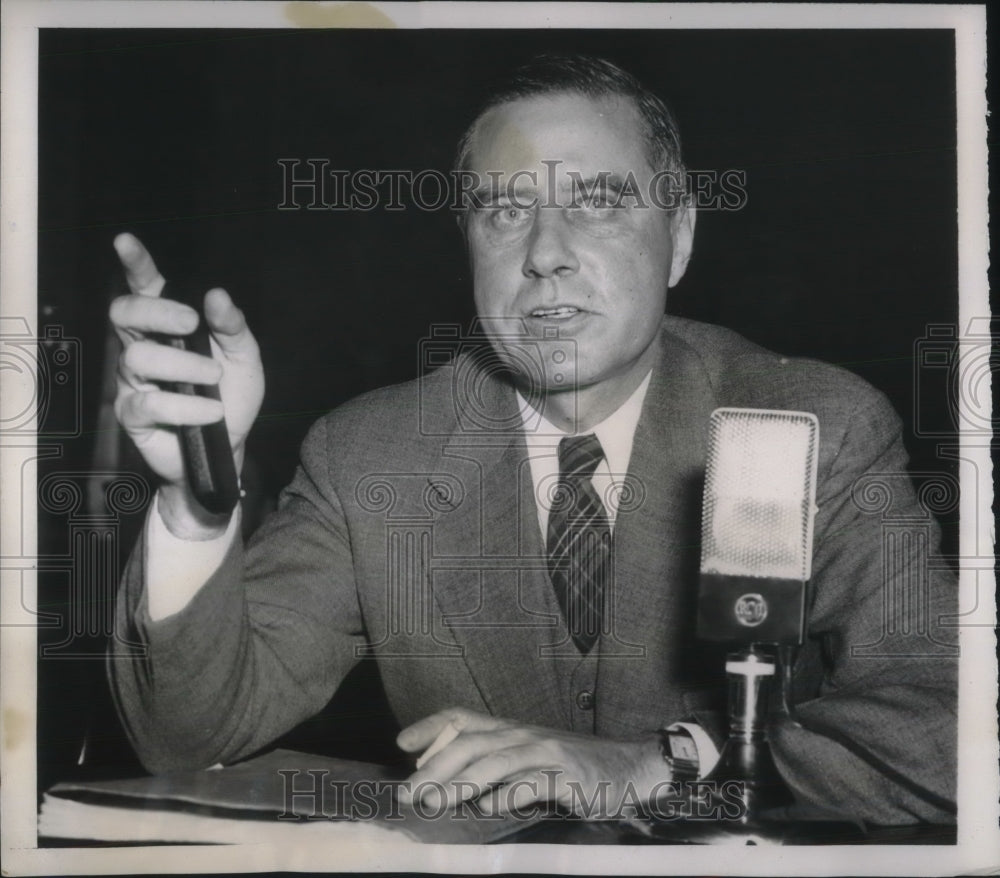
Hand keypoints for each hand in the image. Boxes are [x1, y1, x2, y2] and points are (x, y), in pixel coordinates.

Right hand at [109, 233, 264, 535]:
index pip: (146, 288)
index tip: (125, 241)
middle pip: (124, 314)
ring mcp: (134, 381)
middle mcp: (144, 347)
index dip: (135, 264)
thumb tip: (217, 296)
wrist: (229, 448)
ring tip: (214, 381)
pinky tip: (210, 412)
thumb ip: (232, 327)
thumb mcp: (244, 359)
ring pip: (138, 359)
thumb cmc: (232, 397)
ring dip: (184, 368)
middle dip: (156, 313)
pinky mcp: (133, 415)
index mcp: (169, 327)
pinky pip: (148, 403)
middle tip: (191, 323)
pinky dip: (186, 407)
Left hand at [395, 707, 668, 817]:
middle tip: (410, 793)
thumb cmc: (570, 768)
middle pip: (470, 743)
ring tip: (436, 802)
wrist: (626, 768)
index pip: (462, 718)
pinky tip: (488, 809)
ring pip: (494, 761)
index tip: (401, 743)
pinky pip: (530, 784)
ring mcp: (544, 751)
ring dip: (460, 783)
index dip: (431, 726)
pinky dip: (506, 796)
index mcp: (510, 729)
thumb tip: (449, 783)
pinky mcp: (565, 774)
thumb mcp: (528, 759)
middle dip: (436, 767)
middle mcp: (523, 734)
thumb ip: (493, 765)